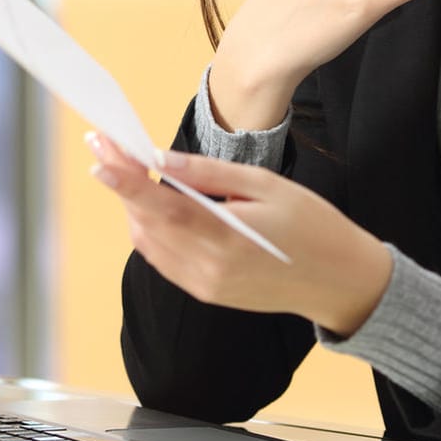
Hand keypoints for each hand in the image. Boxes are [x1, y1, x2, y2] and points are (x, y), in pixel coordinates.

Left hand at [87, 134, 391, 335]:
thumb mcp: (267, 185)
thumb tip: (163, 160)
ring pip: (149, 242)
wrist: (340, 282)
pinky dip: (150, 229)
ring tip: (125, 169)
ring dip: (133, 206)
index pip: (164, 208)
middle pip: (147, 223)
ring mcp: (205, 285)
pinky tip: (152, 205)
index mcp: (227, 238)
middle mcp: (209, 268)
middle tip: (107, 148)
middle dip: (122, 184)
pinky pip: (163, 259)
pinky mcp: (206, 293)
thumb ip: (211, 174)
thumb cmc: (312, 225)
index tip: (100, 157)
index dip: (127, 183)